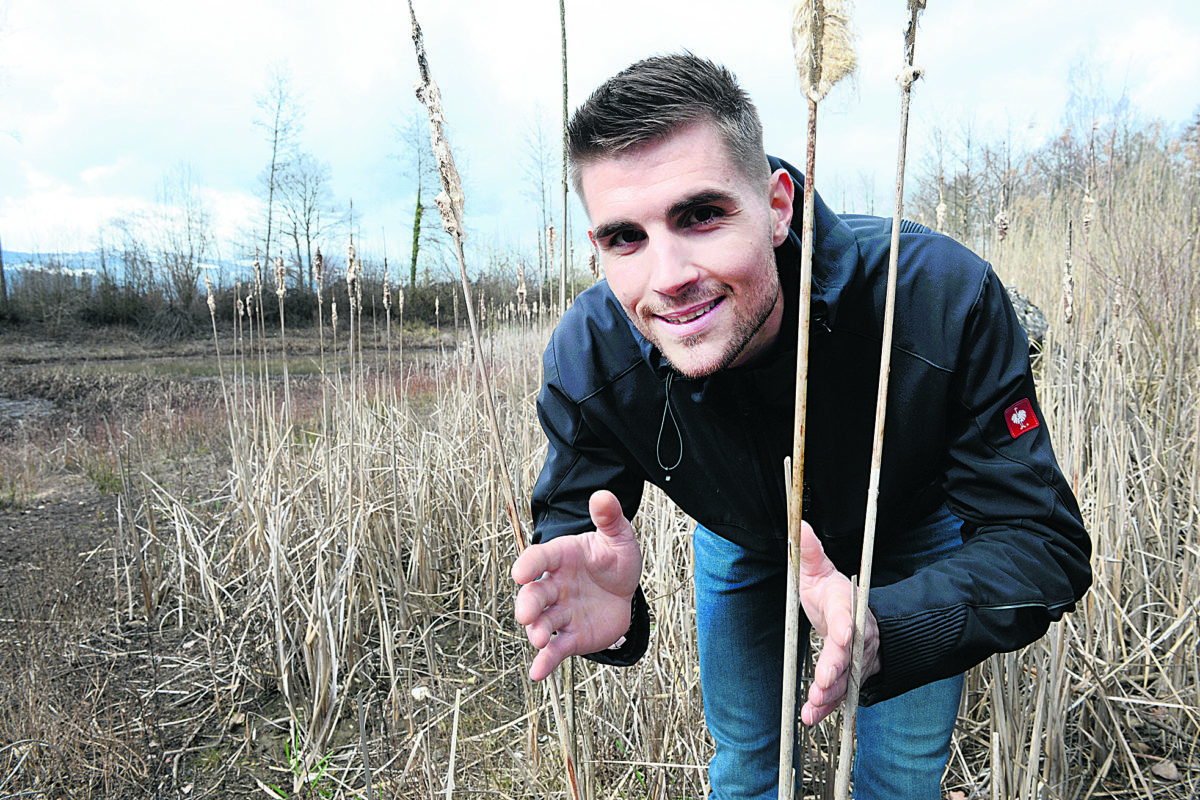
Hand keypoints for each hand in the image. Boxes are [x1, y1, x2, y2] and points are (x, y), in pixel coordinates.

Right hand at [512, 490, 642, 680]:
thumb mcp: (619, 537)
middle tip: (526, 614)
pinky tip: (537, 674)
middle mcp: (554, 586)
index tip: (520, 573)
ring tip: (539, 639)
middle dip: (527, 604)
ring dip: (537, 631)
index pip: (539, 559)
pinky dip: (545, 662)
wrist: (624, 591)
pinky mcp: (571, 636)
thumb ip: (609, 518)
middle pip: (534, 595)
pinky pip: (556, 650)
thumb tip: (603, 495)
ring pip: (542, 622)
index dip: (528, 565)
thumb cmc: (615, 559)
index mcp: (561, 557)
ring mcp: (561, 612)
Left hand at [798, 521, 879, 725]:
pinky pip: (838, 695)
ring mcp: (855, 659)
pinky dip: (825, 707)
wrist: (854, 619)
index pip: (848, 613)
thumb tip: (800, 525)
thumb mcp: (819, 571)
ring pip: (846, 678)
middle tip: (824, 679)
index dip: (845, 624)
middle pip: (849, 651)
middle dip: (837, 666)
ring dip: (831, 692)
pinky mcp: (847, 678)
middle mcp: (857, 634)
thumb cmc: (831, 593)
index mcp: (847, 604)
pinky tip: (809, 717)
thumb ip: (809, 553)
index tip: (841, 633)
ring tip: (814, 702)